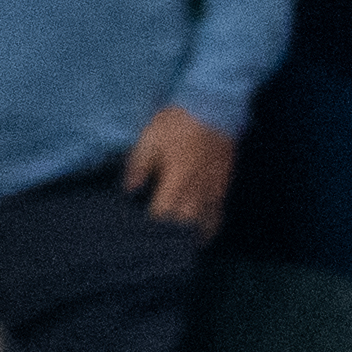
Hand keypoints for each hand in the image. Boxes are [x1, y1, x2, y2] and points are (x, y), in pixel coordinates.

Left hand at [123, 106, 234, 232]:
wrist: (215, 108)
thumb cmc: (178, 122)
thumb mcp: (150, 137)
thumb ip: (139, 165)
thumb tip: (129, 190)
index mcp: (176, 180)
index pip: (163, 214)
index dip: (152, 223)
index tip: (141, 227)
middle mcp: (197, 191)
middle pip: (184, 224)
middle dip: (170, 233)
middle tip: (158, 237)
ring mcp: (213, 191)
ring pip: (203, 225)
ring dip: (190, 235)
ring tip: (179, 243)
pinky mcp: (223, 187)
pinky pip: (217, 216)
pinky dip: (208, 228)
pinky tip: (200, 235)